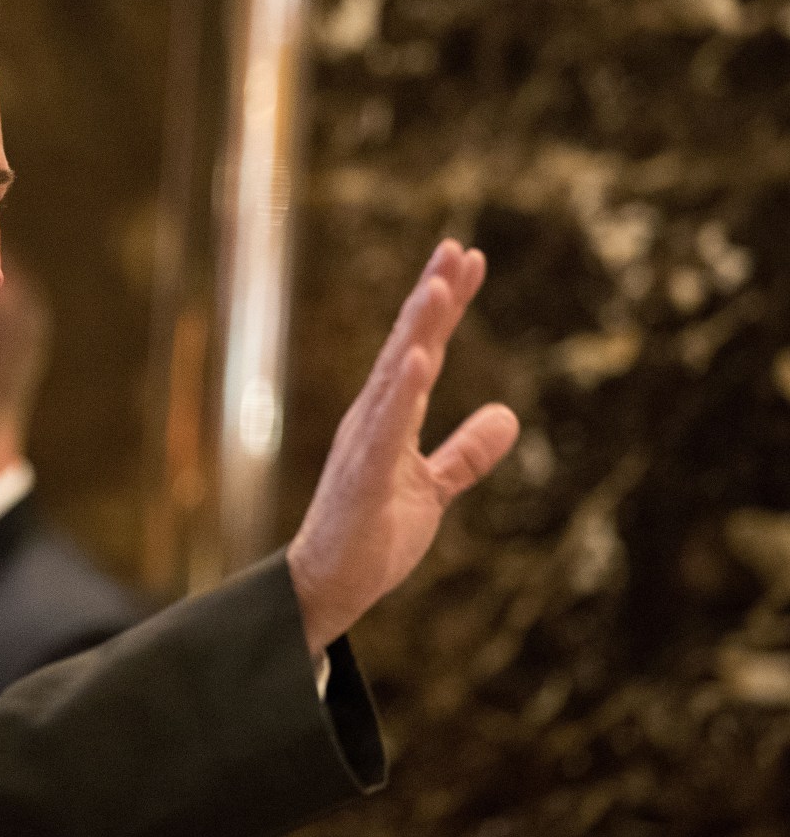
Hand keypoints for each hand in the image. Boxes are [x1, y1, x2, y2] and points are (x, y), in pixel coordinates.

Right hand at [287, 239, 519, 654]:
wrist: (329, 588)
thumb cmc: (371, 535)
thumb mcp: (433, 489)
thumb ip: (466, 452)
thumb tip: (508, 415)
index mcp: (388, 417)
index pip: (423, 349)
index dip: (447, 305)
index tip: (470, 258)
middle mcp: (372, 418)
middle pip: (407, 346)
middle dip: (431, 297)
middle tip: (456, 248)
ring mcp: (364, 444)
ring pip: (394, 376)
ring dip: (417, 330)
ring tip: (438, 287)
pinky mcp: (361, 476)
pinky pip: (385, 429)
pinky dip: (402, 392)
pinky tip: (421, 360)